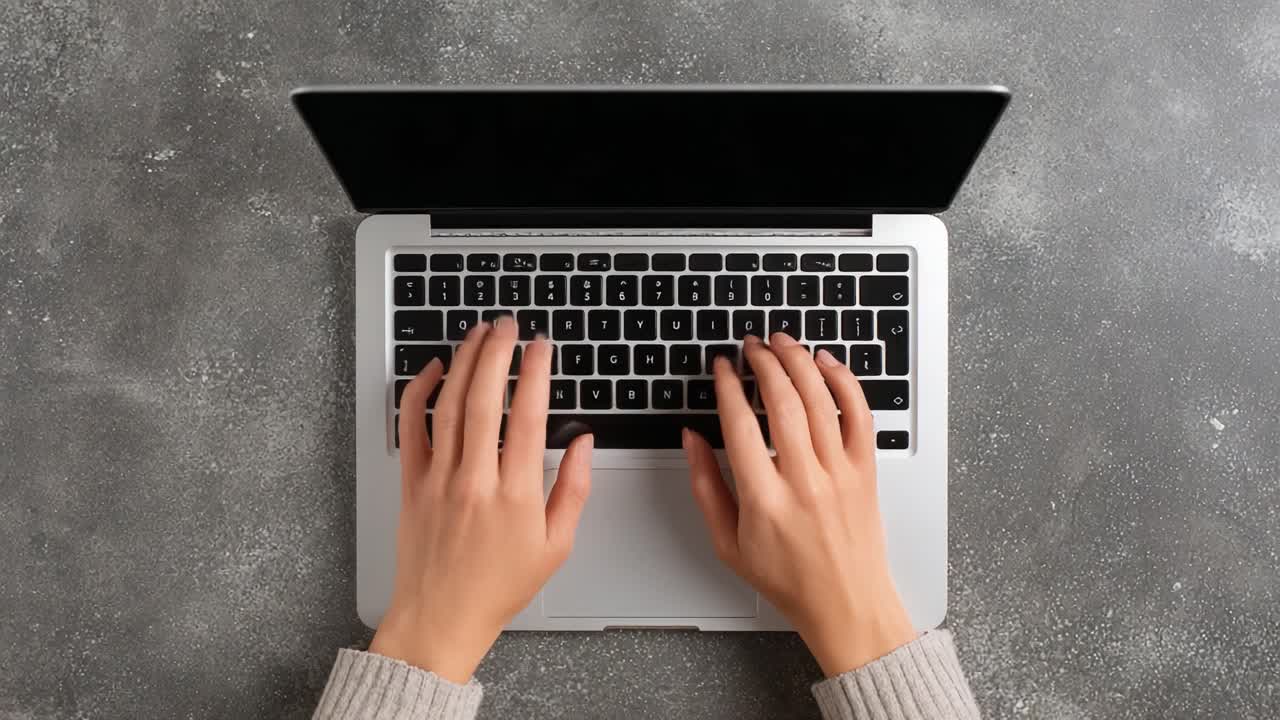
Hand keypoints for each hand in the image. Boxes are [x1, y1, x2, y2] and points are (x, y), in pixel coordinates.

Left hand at [370, 318, 593, 682]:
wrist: (441, 619)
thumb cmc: (499, 588)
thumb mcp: (556, 546)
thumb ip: (574, 490)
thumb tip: (583, 443)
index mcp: (516, 495)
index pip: (528, 416)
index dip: (535, 373)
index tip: (541, 347)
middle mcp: (474, 480)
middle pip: (485, 399)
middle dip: (497, 352)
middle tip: (508, 325)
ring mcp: (438, 479)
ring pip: (449, 405)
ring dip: (464, 361)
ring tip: (478, 333)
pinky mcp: (411, 484)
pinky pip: (410, 428)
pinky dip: (419, 393)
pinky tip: (434, 370)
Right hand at [684, 333, 915, 676]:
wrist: (845, 602)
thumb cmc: (786, 577)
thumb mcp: (727, 542)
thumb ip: (705, 486)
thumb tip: (691, 439)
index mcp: (764, 500)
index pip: (741, 425)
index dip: (727, 386)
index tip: (721, 367)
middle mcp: (804, 481)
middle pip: (783, 402)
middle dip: (763, 363)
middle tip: (751, 345)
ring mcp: (840, 474)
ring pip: (820, 400)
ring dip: (799, 361)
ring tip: (783, 342)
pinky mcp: (866, 471)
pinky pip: (859, 415)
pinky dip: (844, 382)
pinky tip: (827, 363)